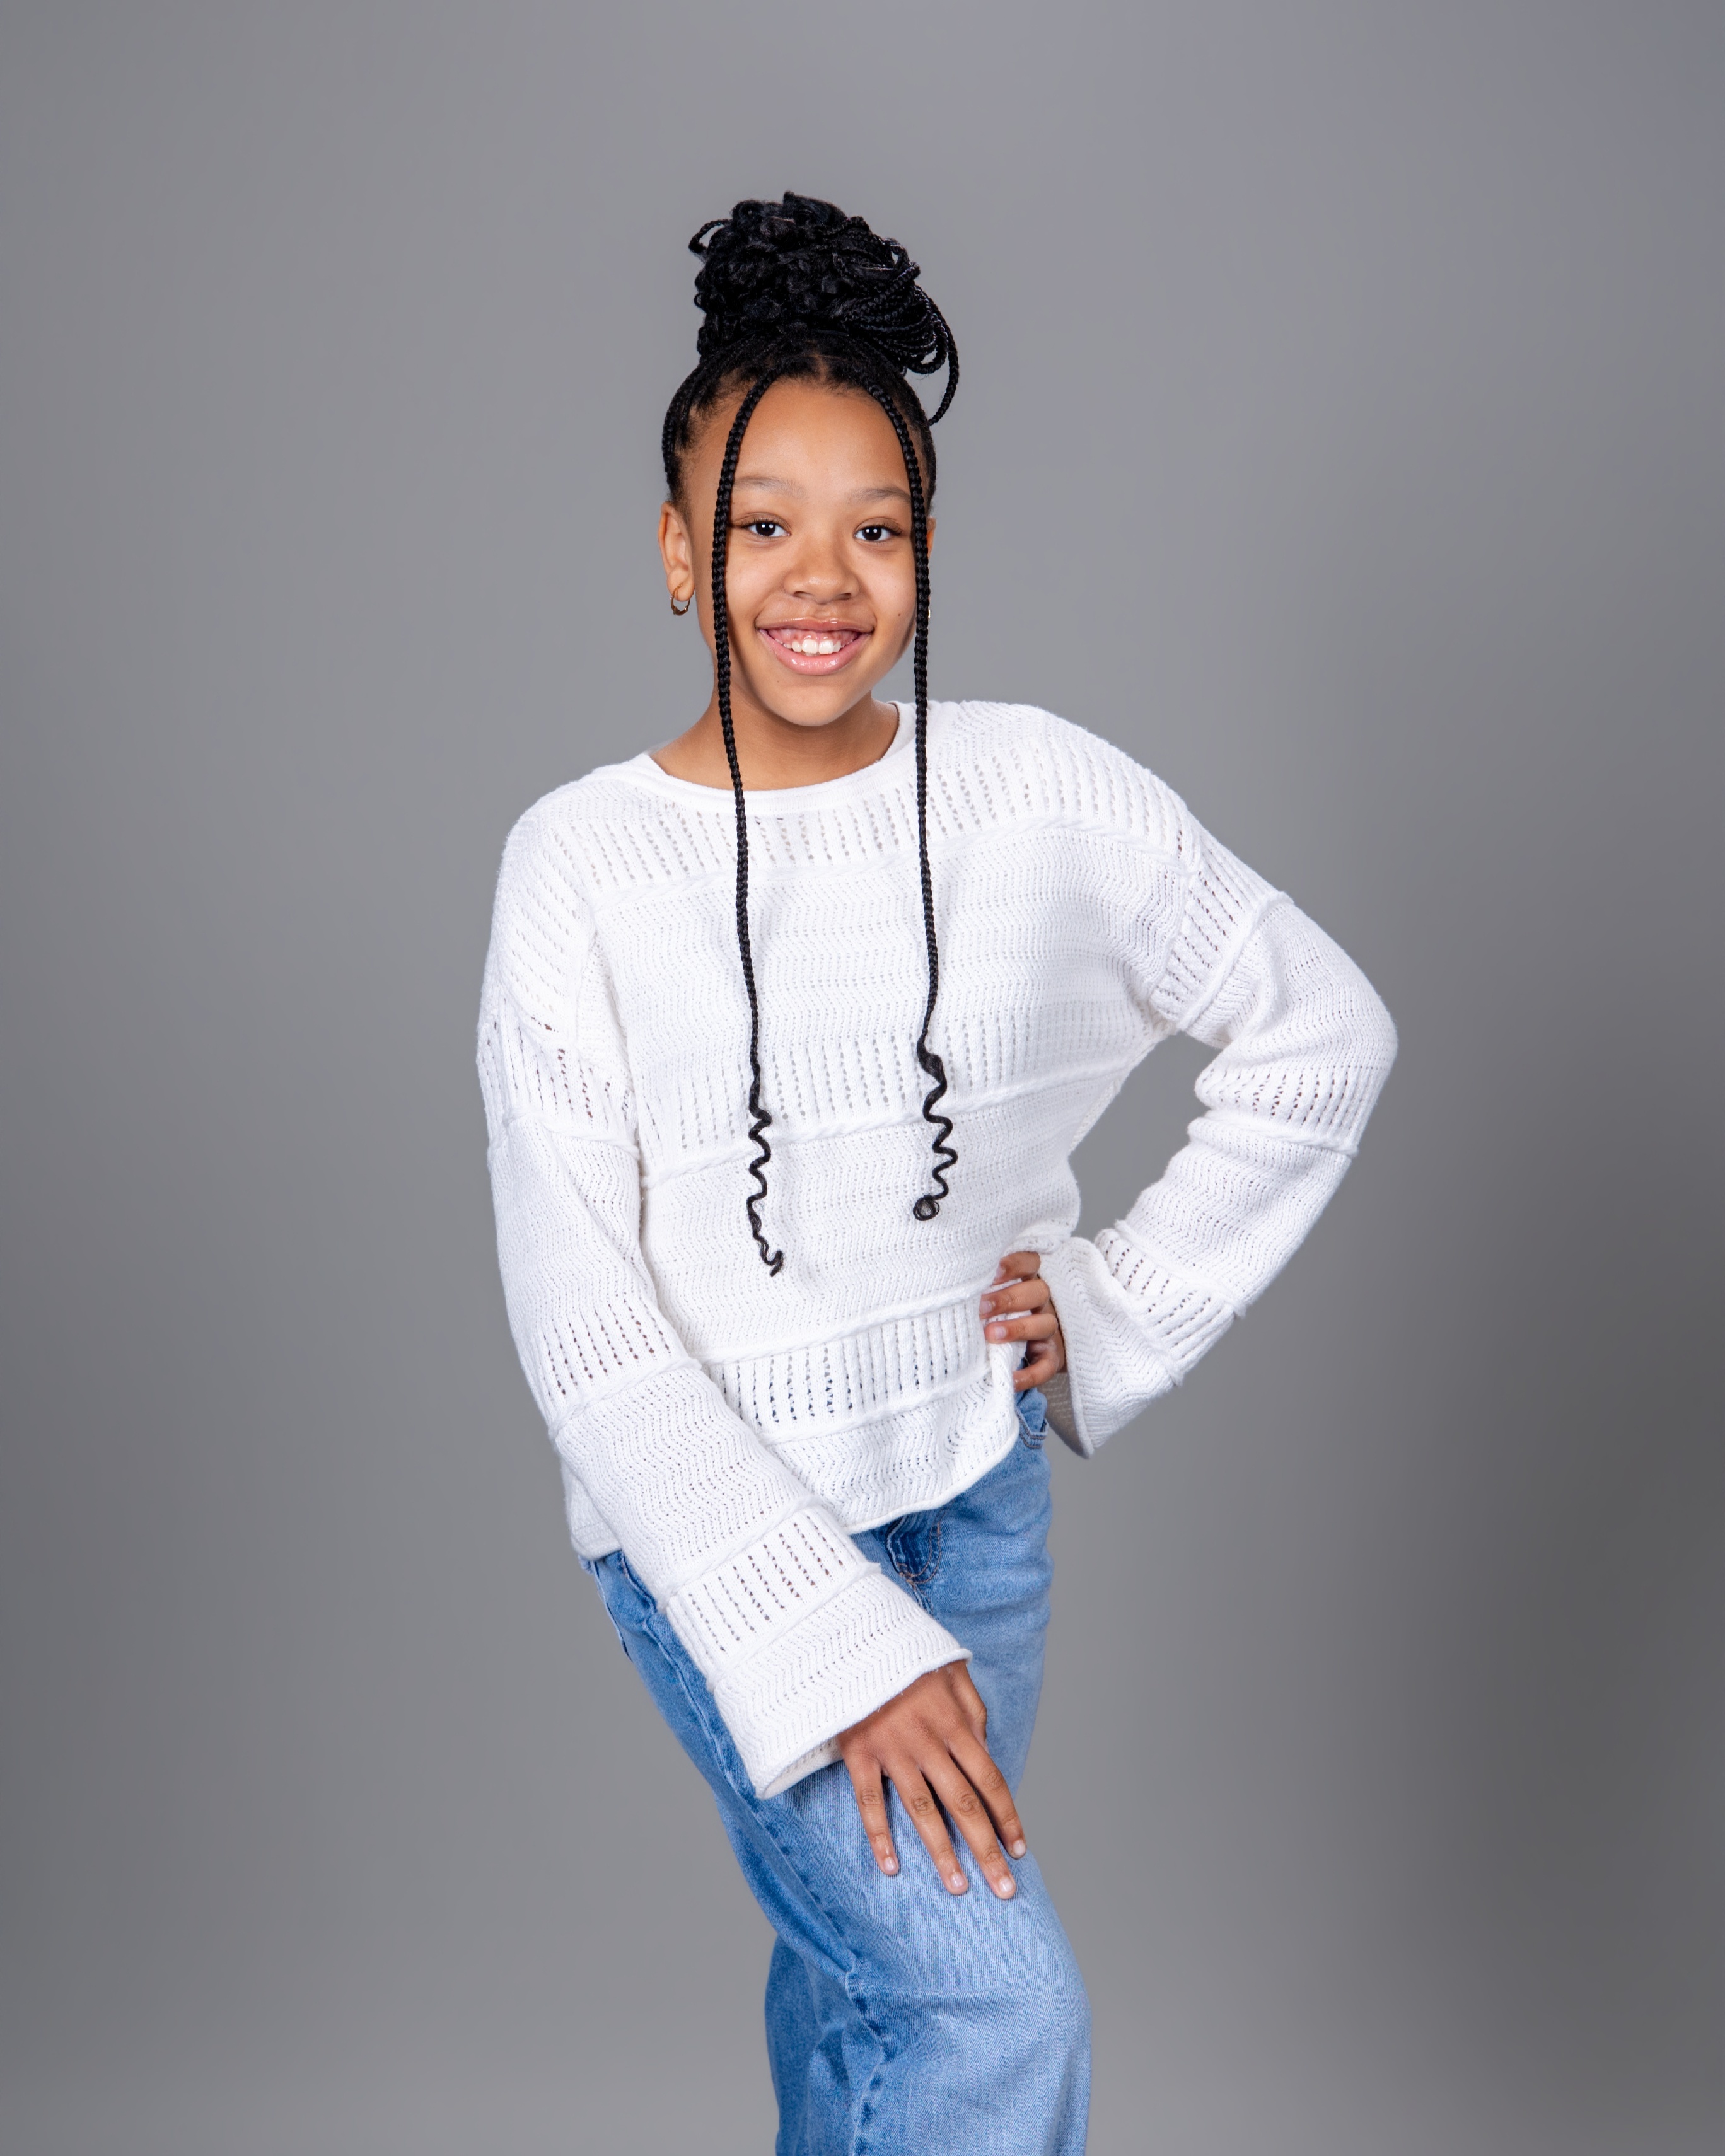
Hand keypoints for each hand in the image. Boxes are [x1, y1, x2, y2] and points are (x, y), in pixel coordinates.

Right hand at [838, 1662, 1027, 1897]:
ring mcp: (892, 1750)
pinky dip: (879, 1836)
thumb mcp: (952, 1668)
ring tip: (959, 1887)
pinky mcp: (859, 1753)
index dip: (1006, 1817)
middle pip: (963, 1804)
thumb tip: (985, 1747)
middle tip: (1004, 1889)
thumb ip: (974, 1709)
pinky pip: (869, 1802)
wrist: (853, 1637)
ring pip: (922, 1811)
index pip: (989, 1780)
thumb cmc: (907, 1654)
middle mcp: (928, 1742)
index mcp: (955, 1723)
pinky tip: (891, 1867)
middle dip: (986, 1849)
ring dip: (942, 1853)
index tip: (1019, 1850)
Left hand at [980, 1249, 1066, 1391]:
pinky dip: (1030, 1374)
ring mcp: (1048, 1331)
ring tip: (991, 1335)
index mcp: (1025, 1282)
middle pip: (1037, 1291)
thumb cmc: (992, 1315)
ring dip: (1018, 1329)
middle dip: (1008, 1298)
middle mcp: (1040, 1303)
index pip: (1030, 1263)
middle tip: (981, 1307)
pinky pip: (1047, 1366)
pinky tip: (1009, 1379)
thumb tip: (941, 1283)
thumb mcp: (987, 1296)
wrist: (1022, 1348)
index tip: (992, 1270)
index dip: (1014, 1264)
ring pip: (1045, 1324)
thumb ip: (975, 1290)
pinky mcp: (1051, 1357)